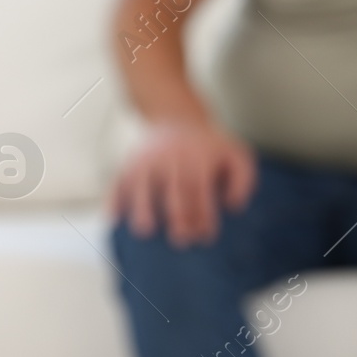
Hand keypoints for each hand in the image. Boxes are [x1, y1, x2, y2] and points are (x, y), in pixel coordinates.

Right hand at [108, 120, 256, 246]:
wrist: (175, 115)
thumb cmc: (209, 146)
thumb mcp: (236, 154)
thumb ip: (244, 180)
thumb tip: (233, 206)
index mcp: (199, 160)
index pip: (202, 192)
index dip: (203, 216)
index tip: (205, 236)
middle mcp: (172, 159)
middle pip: (175, 191)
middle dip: (179, 217)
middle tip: (182, 240)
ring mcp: (149, 160)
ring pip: (143, 185)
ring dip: (143, 207)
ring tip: (145, 229)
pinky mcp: (130, 163)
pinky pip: (118, 180)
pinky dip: (113, 198)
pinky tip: (112, 217)